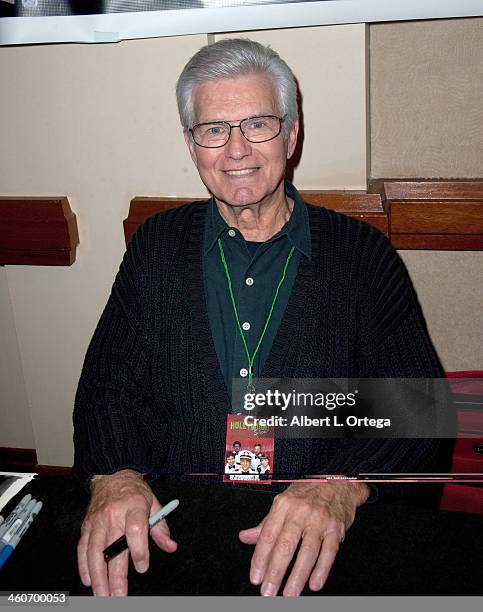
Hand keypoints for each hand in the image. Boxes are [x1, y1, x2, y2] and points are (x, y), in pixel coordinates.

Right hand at [77, 469, 176, 595]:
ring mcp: (97, 520)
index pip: (135, 529)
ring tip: (102, 594)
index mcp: (134, 505)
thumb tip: (170, 546)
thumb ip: (161, 527)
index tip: (142, 566)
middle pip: (113, 547)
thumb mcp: (153, 503)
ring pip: (94, 551)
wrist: (111, 475)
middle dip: (116, 575)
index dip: (139, 550)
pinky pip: (82, 548)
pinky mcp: (86, 525)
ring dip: (98, 576)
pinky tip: (89, 580)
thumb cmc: (134, 492)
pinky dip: (84, 566)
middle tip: (119, 595)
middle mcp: (114, 514)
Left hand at [239, 481, 368, 596]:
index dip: (260, 559)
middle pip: (285, 546)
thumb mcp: (283, 502)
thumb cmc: (307, 494)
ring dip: (297, 577)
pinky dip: (321, 570)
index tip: (255, 577)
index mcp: (283, 505)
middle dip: (275, 572)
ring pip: (307, 552)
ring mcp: (319, 521)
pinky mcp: (335, 529)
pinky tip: (314, 584)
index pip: (268, 535)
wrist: (336, 483)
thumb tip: (245, 537)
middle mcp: (300, 512)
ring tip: (289, 594)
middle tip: (268, 592)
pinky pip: (328, 552)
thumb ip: (265, 524)